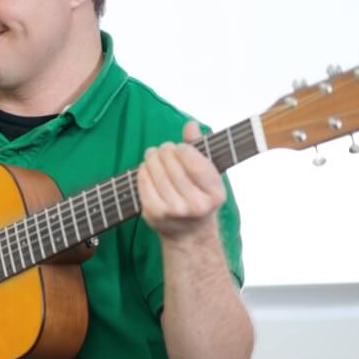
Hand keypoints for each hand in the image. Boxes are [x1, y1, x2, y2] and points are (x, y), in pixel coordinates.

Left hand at [137, 120, 225, 242]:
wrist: (189, 234)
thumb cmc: (200, 196)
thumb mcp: (208, 174)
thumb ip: (200, 147)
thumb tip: (190, 124)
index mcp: (215, 193)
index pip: (194, 161)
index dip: (183, 148)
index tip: (181, 148)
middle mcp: (196, 204)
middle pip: (171, 163)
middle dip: (165, 150)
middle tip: (164, 149)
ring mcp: (174, 211)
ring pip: (155, 170)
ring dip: (151, 157)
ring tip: (153, 154)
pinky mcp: (154, 214)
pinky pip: (143, 182)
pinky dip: (142, 171)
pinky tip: (146, 167)